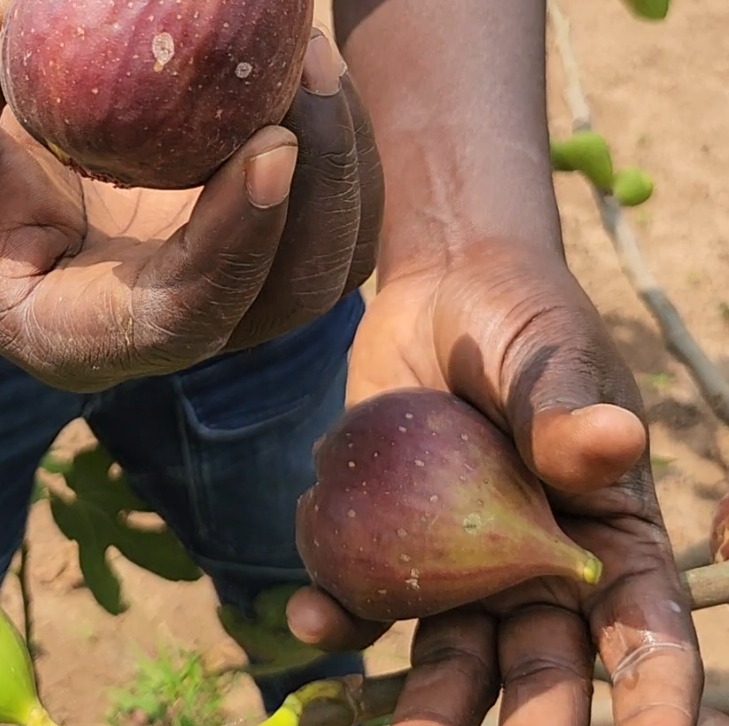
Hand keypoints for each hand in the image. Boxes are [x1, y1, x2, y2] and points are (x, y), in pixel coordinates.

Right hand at [0, 0, 382, 389]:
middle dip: (320, 188)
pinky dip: (337, 142)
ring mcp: (223, 289)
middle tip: (308, 65)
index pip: (183, 320)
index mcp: (83, 336)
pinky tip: (305, 58)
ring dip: (344, 159)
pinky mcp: (253, 242)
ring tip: (313, 48)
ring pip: (328, 258)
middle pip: (287, 296)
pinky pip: (329, 212)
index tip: (270, 144)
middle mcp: (171, 329)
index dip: (235, 243)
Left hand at [288, 241, 704, 725]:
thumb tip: (619, 439)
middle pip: (543, 666)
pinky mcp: (395, 537)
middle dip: (533, 722)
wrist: (442, 284)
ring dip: (429, 708)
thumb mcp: (552, 354)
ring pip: (454, 656)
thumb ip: (568, 409)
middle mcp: (538, 564)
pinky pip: (372, 596)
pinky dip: (343, 612)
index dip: (654, 691)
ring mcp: (463, 559)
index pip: (644, 628)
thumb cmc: (521, 318)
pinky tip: (310, 616)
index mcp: (606, 534)